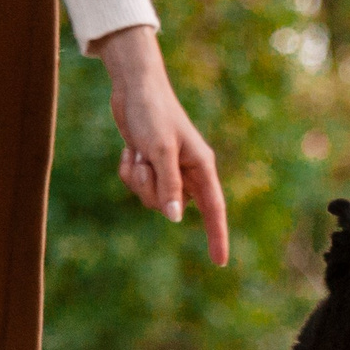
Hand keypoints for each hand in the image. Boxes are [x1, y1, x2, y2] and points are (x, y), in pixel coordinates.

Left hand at [88, 25, 229, 265]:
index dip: (217, 236)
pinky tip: (129, 150)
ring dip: (137, 180)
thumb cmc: (153, 112)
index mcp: (201, 167)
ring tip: (136, 153)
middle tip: (144, 164)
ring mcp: (168, 169)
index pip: (214, 209)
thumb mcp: (160, 151)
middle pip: (172, 208)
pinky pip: (137, 186)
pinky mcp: (150, 165)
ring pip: (151, 199)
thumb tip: (175, 218)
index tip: (220, 262)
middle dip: (152, 192)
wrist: (134, 87)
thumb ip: (169, 186)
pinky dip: (128, 172)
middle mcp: (188, 171)